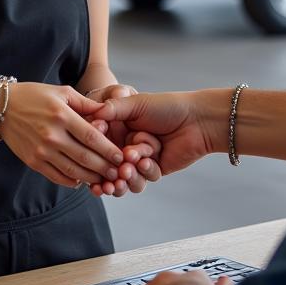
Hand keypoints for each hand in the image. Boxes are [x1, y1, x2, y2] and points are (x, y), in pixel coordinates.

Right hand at [0, 83, 123, 187]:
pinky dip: (72, 181)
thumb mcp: (62, 92)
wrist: (1, 107)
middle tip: (119, 173)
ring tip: (105, 179)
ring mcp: (41, 151)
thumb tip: (107, 112)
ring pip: (72, 170)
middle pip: (85, 157)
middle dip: (105, 167)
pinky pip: (56, 176)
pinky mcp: (33, 161)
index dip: (109, 149)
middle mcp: (52, 135)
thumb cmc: (35, 96)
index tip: (121, 156)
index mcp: (61, 115)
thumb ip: (86, 104)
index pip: (91, 137)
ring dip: (91, 177)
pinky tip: (82, 180)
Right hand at [89, 91, 221, 178]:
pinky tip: (146, 163)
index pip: (99, 143)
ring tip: (126, 172)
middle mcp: (126, 145)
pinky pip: (142, 180)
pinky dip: (143, 172)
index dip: (93, 150)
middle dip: (107, 170)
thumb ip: (112, 109)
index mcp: (119, 128)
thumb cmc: (167, 107)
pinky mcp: (153, 171)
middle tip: (106, 174)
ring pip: (123, 177)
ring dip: (124, 176)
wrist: (196, 121)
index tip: (89, 150)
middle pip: (108, 165)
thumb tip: (91, 115)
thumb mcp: (136, 104)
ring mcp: (139, 159)